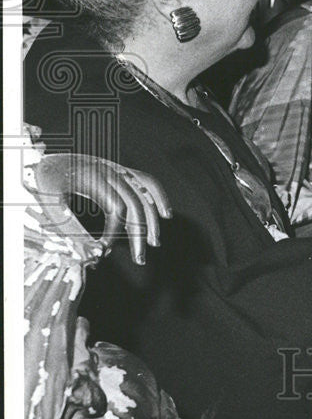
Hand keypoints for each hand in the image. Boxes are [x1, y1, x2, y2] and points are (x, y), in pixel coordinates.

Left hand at [34, 154, 171, 264]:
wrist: (40, 158)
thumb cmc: (40, 181)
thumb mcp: (47, 202)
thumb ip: (68, 226)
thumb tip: (92, 254)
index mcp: (91, 176)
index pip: (116, 208)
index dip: (115, 234)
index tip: (103, 252)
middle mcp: (109, 170)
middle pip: (135, 203)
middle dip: (140, 234)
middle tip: (140, 259)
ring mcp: (116, 168)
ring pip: (145, 193)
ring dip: (152, 220)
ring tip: (154, 243)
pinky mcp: (118, 170)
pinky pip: (145, 181)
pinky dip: (158, 196)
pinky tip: (165, 214)